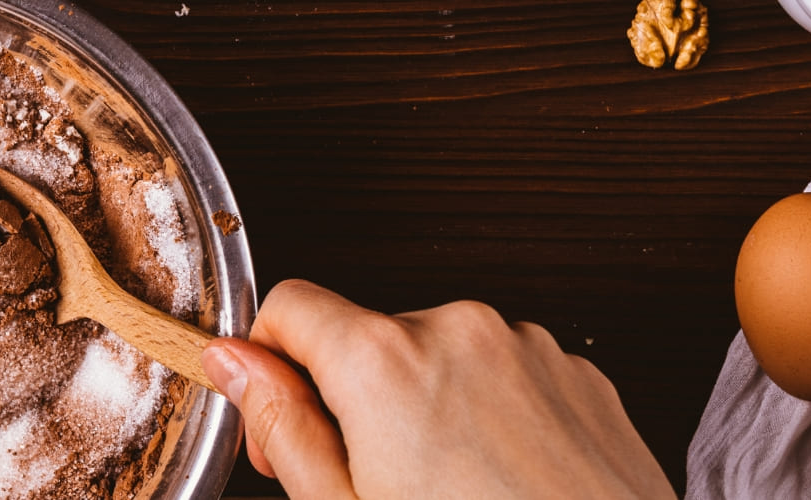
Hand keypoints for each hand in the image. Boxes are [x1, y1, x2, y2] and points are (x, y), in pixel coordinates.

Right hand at [202, 280, 672, 498]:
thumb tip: (234, 364)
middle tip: (367, 484)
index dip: (269, 366)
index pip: (287, 307)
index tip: (282, 422)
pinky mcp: (576, 373)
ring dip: (422, 406)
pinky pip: (501, 371)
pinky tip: (495, 483)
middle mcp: (458, 330)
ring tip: (446, 492)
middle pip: (364, 335)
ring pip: (435, 355)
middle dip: (350, 399)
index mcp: (383, 360)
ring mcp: (527, 347)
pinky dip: (485, 414)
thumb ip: (280, 426)